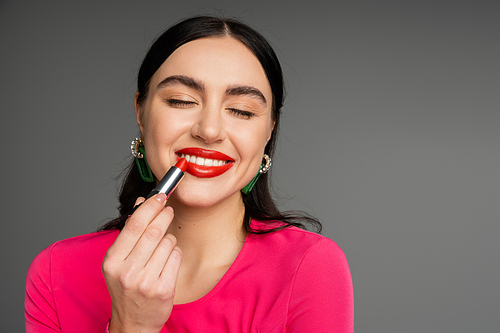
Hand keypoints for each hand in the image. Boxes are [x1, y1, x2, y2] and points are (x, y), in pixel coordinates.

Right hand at [102, 193, 181, 332]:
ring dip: (169, 238)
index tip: (160, 196)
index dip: (150, 206)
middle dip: (164, 215)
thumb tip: (142, 201)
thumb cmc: (126, 287)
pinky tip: (167, 259)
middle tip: (168, 209)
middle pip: (153, 231)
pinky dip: (175, 252)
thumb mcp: (119, 261)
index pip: (134, 225)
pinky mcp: (163, 289)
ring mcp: (146, 282)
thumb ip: (130, 232)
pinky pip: (176, 257)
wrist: (133, 322)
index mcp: (112, 261)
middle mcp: (127, 271)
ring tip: (163, 245)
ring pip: (167, 243)